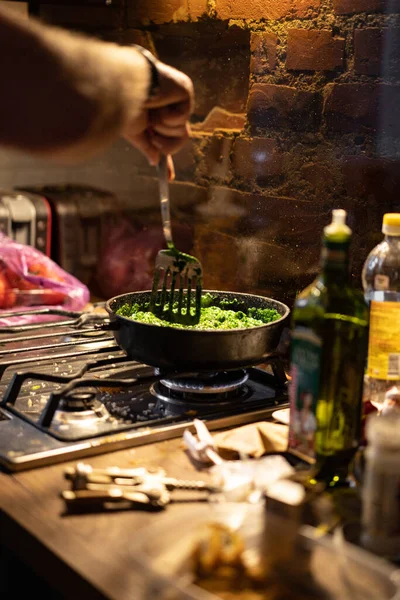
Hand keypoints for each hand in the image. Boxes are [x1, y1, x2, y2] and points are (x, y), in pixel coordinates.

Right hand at [124, 55, 193, 178]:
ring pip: (183, 131)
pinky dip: (167, 116)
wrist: (122, 85)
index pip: (166, 139)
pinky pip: (183, 117)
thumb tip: (154, 160)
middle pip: (180, 140)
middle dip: (165, 143)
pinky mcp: (185, 90)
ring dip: (163, 128)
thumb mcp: (134, 132)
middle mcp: (168, 107)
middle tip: (152, 133)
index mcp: (155, 115)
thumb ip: (147, 146)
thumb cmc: (122, 104)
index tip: (169, 178)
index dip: (167, 156)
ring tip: (151, 111)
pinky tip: (158, 101)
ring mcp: (178, 98)